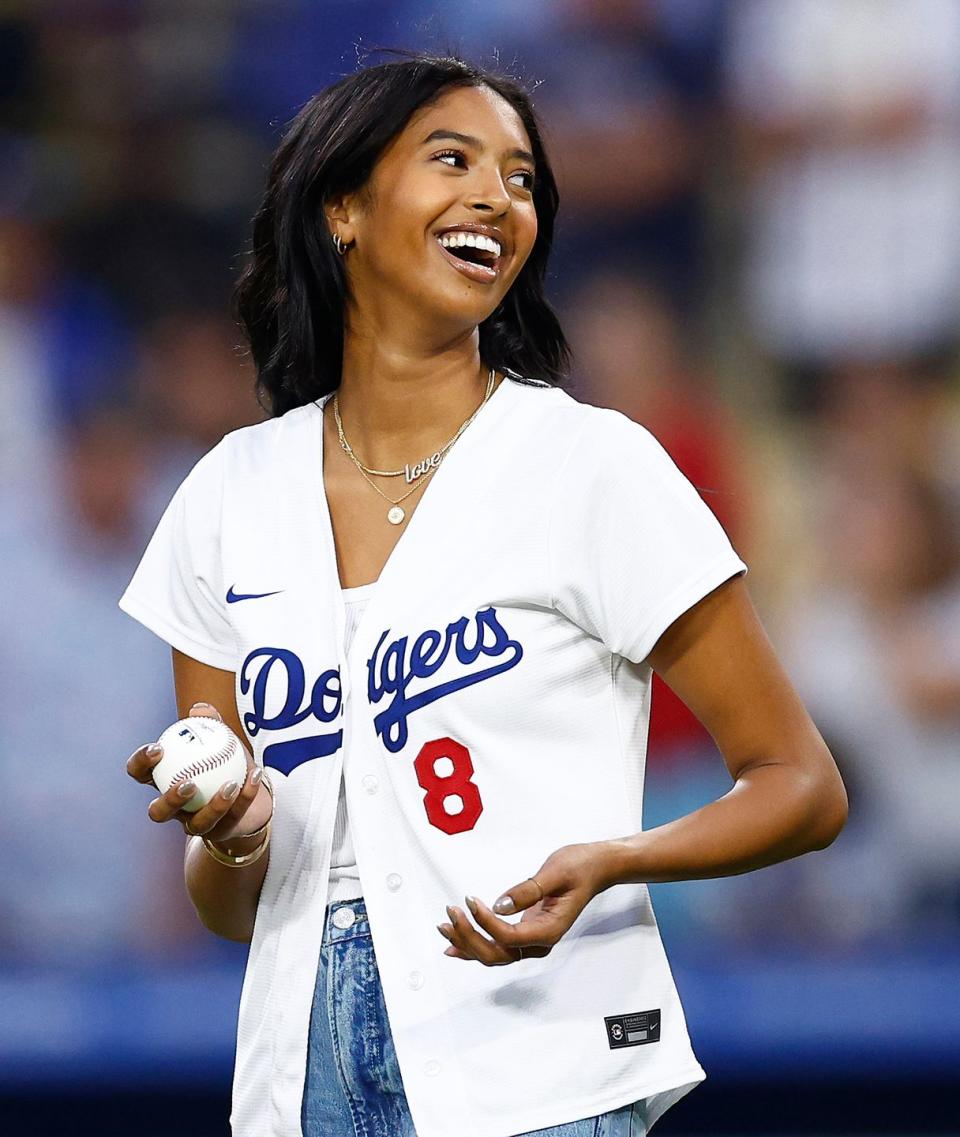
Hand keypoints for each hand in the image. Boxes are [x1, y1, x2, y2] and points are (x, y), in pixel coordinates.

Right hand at [126, 702, 272, 842]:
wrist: (251, 793)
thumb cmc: (225, 761)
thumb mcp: (219, 740)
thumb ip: (210, 724)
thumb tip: (200, 708)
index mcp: (166, 781)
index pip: (141, 774)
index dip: (141, 764)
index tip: (158, 748)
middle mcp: (175, 809)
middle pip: (159, 813)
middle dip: (169, 799)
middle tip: (188, 782)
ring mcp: (197, 824)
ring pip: (197, 824)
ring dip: (214, 805)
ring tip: (229, 785)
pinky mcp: (222, 832)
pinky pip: (233, 815)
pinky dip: (246, 794)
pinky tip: (255, 774)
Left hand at [436, 841, 615, 965]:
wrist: (596, 867)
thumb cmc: (580, 867)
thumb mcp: (555, 873)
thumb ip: (528, 890)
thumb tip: (499, 905)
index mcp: (549, 930)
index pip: (508, 937)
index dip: (485, 922)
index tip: (470, 900)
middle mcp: (539, 941)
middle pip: (496, 953)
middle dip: (469, 937)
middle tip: (450, 914)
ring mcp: (532, 939)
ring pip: (494, 953)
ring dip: (468, 942)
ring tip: (444, 927)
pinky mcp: (526, 931)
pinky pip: (497, 945)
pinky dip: (475, 943)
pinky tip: (456, 943)